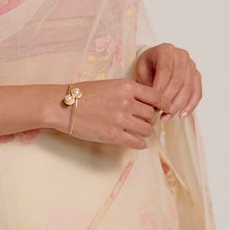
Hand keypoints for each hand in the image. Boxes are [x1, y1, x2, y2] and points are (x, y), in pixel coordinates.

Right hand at [47, 78, 167, 148]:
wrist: (63, 106)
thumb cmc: (85, 94)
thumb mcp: (111, 85)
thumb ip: (130, 92)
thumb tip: (148, 103)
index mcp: (127, 87)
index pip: (157, 96)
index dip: (164, 104)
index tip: (165, 109)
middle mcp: (126, 102)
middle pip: (152, 114)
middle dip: (151, 119)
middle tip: (146, 121)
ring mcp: (120, 119)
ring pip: (146, 129)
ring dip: (146, 131)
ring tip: (140, 131)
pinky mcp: (113, 135)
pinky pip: (135, 142)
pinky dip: (141, 144)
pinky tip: (139, 143)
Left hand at [132, 42, 201, 118]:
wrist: (156, 59)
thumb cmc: (148, 65)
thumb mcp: (141, 70)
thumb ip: (147, 84)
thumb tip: (154, 105)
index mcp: (166, 50)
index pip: (166, 71)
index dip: (160, 90)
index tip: (153, 104)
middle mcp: (181, 55)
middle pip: (178, 81)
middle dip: (169, 100)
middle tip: (160, 113)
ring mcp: (191, 65)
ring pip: (188, 88)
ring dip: (178, 105)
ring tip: (167, 117)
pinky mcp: (196, 75)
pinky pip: (197, 92)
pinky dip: (191, 105)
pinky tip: (182, 115)